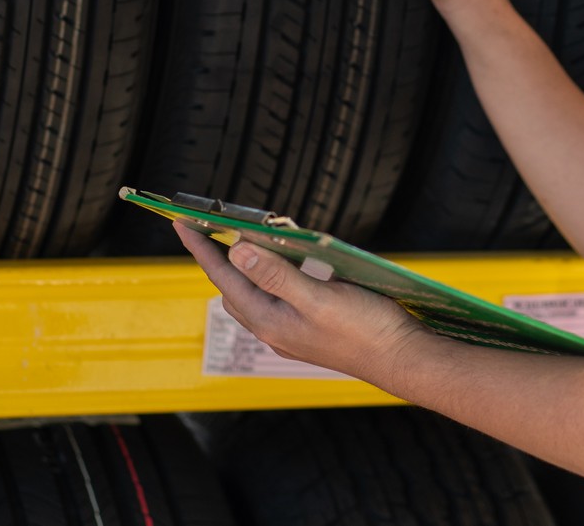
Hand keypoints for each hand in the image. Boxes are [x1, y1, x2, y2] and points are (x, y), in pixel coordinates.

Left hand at [174, 222, 429, 383]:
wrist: (401, 358)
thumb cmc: (364, 330)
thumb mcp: (318, 297)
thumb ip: (277, 275)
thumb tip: (237, 251)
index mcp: (270, 320)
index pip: (226, 278)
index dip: (202, 250)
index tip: (182, 225)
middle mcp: (274, 328)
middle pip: (233, 287)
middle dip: (217, 258)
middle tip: (206, 228)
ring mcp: (292, 331)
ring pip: (255, 294)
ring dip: (245, 266)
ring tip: (240, 240)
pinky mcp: (310, 328)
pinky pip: (277, 297)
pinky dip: (271, 275)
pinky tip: (285, 262)